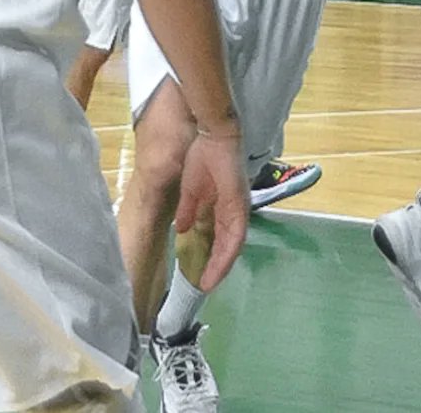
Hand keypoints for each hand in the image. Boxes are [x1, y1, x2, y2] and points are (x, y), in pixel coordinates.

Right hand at [174, 130, 248, 290]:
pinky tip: (217, 266)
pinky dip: (226, 253)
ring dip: (220, 264)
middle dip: (216, 266)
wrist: (213, 136)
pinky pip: (235, 234)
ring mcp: (237, 208)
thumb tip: (182, 229)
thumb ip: (189, 210)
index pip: (220, 237)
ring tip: (208, 282)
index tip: (201, 275)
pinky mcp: (237, 204)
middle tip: (204, 285)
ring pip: (232, 244)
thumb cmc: (204, 158)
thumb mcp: (192, 190)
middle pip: (227, 245)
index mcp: (223, 207)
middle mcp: (234, 210)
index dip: (212, 257)